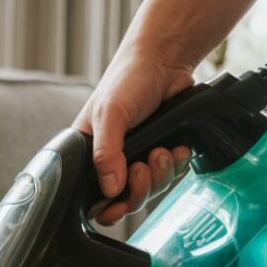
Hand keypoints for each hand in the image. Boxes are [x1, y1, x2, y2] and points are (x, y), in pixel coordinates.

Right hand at [75, 39, 194, 223]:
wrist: (166, 58)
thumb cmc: (129, 78)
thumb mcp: (110, 115)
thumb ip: (106, 154)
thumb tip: (111, 190)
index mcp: (90, 153)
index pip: (91, 195)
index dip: (106, 208)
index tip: (118, 208)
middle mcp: (113, 159)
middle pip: (125, 199)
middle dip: (139, 189)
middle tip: (143, 167)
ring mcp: (139, 156)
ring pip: (150, 189)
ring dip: (159, 175)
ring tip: (162, 150)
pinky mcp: (163, 151)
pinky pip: (171, 175)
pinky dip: (176, 165)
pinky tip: (177, 148)